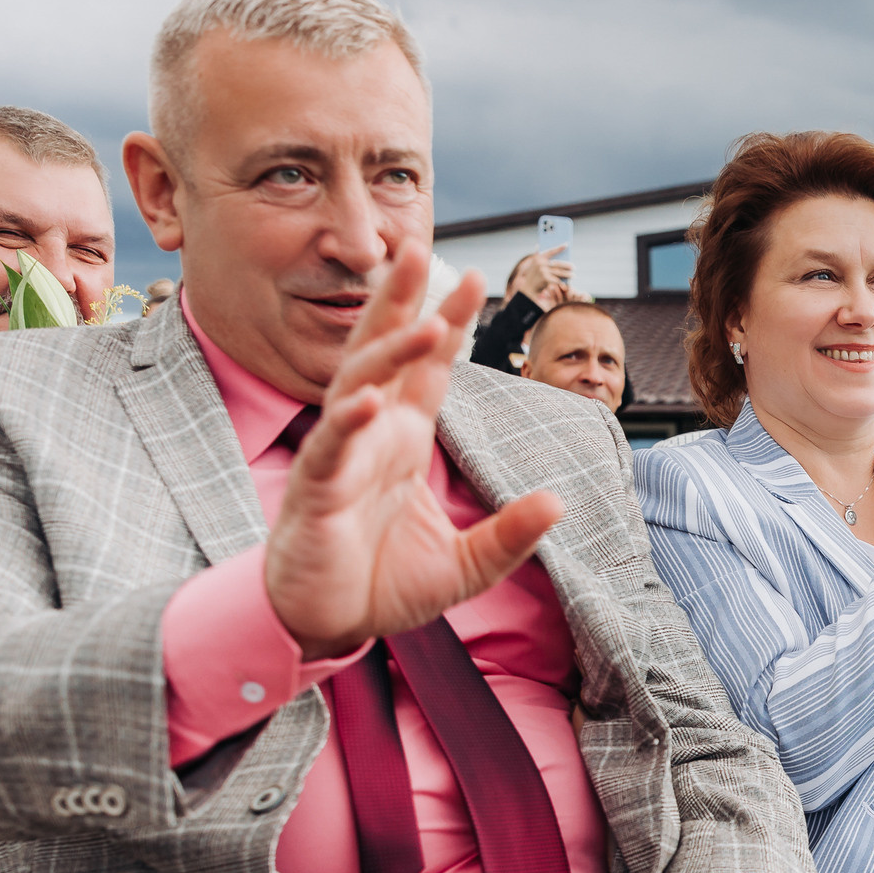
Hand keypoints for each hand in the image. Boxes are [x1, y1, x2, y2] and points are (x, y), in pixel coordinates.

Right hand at [264, 246, 564, 658]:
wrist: (325, 625)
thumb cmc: (381, 585)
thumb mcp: (466, 565)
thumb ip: (510, 535)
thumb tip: (559, 502)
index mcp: (403, 440)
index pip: (429, 370)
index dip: (448, 324)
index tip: (474, 277)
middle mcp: (372, 435)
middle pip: (387, 353)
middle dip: (405, 302)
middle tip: (423, 247)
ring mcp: (340, 456)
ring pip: (359, 386)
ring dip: (388, 352)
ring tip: (422, 321)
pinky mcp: (315, 490)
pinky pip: (330, 447)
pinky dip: (347, 422)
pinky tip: (368, 401)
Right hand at [512, 245, 572, 310]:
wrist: (528, 289)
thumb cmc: (533, 276)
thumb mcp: (533, 265)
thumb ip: (537, 256)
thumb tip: (540, 245)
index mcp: (538, 258)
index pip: (551, 251)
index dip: (559, 248)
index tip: (566, 244)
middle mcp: (540, 263)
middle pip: (558, 263)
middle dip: (567, 265)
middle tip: (574, 267)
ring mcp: (543, 271)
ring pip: (559, 272)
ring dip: (568, 274)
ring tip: (573, 275)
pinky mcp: (546, 279)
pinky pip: (557, 280)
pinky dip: (563, 282)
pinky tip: (568, 282)